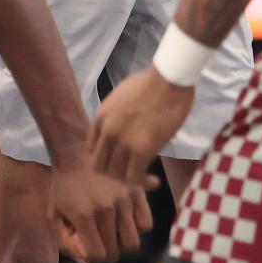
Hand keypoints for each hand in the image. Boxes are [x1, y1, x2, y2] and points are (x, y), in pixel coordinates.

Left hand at [50, 152, 153, 262]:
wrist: (76, 153)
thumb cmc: (63, 188)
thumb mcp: (54, 216)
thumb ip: (66, 243)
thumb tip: (89, 262)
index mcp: (84, 215)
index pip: (96, 256)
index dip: (88, 253)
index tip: (83, 240)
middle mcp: (106, 208)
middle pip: (115, 253)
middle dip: (104, 249)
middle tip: (96, 234)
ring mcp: (123, 199)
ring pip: (132, 243)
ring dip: (121, 240)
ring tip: (111, 228)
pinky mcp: (136, 190)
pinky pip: (146, 224)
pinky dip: (137, 226)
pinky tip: (125, 218)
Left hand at [92, 66, 194, 183]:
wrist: (169, 78)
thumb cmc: (151, 83)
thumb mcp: (121, 97)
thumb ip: (115, 116)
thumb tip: (123, 130)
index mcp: (101, 117)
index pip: (92, 150)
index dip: (106, 158)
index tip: (121, 160)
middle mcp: (107, 131)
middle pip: (100, 167)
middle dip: (115, 173)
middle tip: (132, 171)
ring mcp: (123, 141)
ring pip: (116, 176)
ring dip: (130, 180)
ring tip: (146, 177)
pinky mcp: (141, 149)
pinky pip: (135, 178)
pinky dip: (144, 183)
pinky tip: (155, 181)